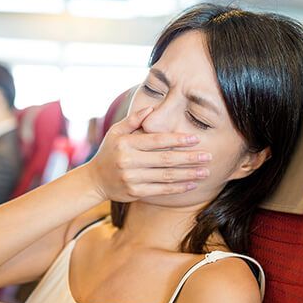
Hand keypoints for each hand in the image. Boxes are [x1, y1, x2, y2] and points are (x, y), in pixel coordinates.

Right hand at [85, 106, 211, 201]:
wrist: (94, 180)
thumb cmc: (109, 152)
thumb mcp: (116, 132)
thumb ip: (133, 120)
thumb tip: (152, 110)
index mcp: (125, 143)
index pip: (156, 140)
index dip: (177, 139)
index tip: (195, 139)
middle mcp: (128, 161)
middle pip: (165, 159)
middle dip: (188, 158)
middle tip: (208, 156)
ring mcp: (131, 178)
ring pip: (166, 176)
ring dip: (188, 174)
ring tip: (205, 171)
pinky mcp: (135, 192)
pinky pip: (161, 190)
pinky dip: (178, 187)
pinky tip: (192, 184)